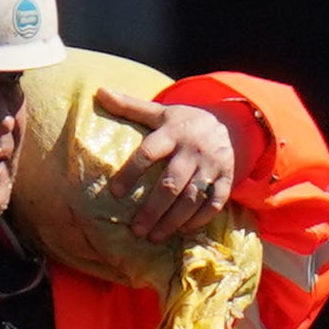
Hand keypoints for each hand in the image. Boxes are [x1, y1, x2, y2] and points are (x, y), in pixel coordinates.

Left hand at [94, 87, 240, 242]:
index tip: (115, 192)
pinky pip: (214, 203)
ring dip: (173, 220)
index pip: (148, 153)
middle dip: (153, 208)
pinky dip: (199, 219)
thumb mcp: (159, 111)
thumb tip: (99, 92)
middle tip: (136, 229)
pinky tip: (181, 231)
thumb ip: (130, 106)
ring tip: (154, 237)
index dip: (131, 172)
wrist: (230, 124)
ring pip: (192, 197)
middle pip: (171, 183)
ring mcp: (212, 166)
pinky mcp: (227, 179)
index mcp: (172, 132)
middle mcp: (193, 149)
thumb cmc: (184, 122)